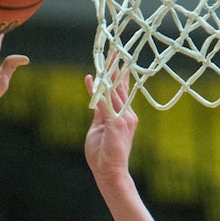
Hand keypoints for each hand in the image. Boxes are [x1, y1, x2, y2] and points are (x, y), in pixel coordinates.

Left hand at [84, 63, 137, 182]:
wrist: (110, 173)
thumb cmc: (103, 154)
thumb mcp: (99, 127)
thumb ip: (99, 110)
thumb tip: (95, 92)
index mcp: (124, 115)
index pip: (121, 90)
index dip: (118, 73)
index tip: (116, 57)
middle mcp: (127, 114)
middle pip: (119, 86)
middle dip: (116, 67)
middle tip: (114, 48)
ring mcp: (124, 119)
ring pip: (113, 92)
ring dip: (107, 74)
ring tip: (104, 57)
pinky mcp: (117, 125)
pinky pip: (105, 104)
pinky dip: (98, 92)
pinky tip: (92, 79)